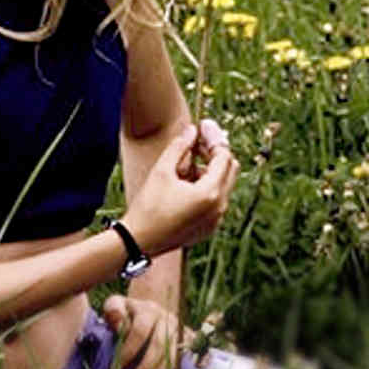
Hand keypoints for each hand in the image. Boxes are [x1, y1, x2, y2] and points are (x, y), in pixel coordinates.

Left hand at [101, 295, 202, 368]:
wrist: (150, 310)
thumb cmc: (128, 313)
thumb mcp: (116, 305)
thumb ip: (113, 310)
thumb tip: (119, 323)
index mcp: (147, 310)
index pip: (140, 330)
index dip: (129, 350)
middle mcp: (167, 318)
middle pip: (159, 343)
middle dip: (147, 365)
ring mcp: (179, 329)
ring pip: (176, 349)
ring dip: (166, 368)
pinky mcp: (188, 338)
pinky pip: (194, 350)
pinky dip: (193, 361)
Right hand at [124, 123, 237, 254]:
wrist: (138, 242)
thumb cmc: (148, 207)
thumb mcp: (161, 171)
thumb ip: (179, 147)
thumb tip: (192, 130)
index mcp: (210, 193)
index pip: (223, 156)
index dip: (213, 138)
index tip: (202, 126)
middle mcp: (219, 208)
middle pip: (230, 169)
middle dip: (215, 153)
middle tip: (197, 143)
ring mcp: (216, 220)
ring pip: (223, 185)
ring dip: (209, 171)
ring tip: (183, 167)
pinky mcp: (209, 228)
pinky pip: (216, 201)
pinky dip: (207, 188)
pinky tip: (184, 185)